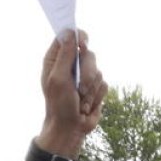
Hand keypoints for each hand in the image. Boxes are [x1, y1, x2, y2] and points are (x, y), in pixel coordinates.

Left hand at [39, 30, 107, 156]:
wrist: (71, 128)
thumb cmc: (59, 104)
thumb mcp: (59, 78)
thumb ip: (65, 55)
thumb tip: (69, 32)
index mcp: (56, 60)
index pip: (69, 37)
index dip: (78, 38)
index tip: (83, 45)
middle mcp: (71, 65)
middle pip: (89, 54)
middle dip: (87, 72)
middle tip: (80, 87)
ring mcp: (85, 76)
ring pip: (99, 70)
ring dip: (91, 89)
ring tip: (81, 99)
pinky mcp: (96, 88)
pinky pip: (104, 84)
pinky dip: (97, 96)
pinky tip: (87, 104)